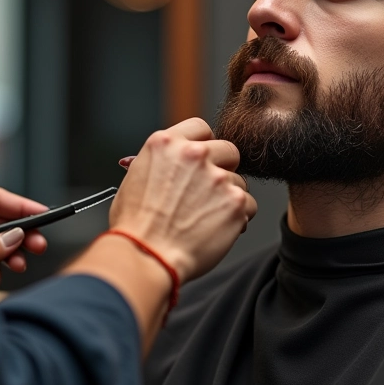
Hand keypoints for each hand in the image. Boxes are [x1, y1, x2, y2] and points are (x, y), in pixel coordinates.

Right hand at [109, 117, 256, 282]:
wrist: (146, 256)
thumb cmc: (135, 226)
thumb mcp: (135, 179)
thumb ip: (161, 163)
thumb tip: (173, 164)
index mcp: (166, 144)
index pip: (201, 128)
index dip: (206, 145)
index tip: (206, 159)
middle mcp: (194, 155)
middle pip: (229, 150)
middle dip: (224, 169)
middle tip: (210, 191)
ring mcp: (217, 178)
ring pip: (239, 181)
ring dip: (229, 198)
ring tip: (207, 218)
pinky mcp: (234, 202)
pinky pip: (248, 205)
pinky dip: (238, 218)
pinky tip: (218, 228)